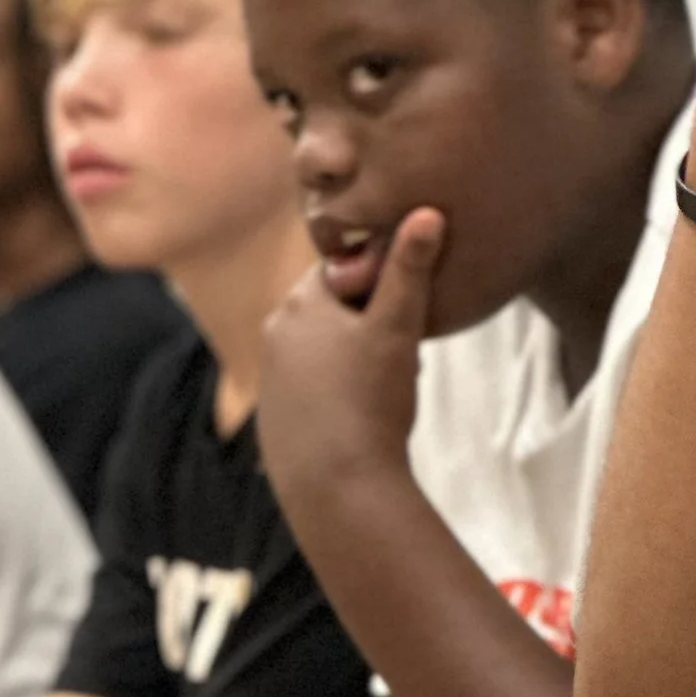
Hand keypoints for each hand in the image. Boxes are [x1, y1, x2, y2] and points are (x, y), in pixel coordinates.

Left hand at [257, 209, 444, 520]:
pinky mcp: (274, 416)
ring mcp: (270, 378)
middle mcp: (274, 333)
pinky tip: (364, 415)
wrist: (336, 486)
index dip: (382, 282)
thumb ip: (409, 270)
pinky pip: (313, 388)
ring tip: (388, 388)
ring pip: (323, 349)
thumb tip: (425, 211)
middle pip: (333, 308)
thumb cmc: (370, 400)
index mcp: (299, 303)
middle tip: (405, 351)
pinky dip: (338, 392)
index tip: (409, 308)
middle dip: (370, 321)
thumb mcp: (397, 329)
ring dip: (355, 357)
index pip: (344, 268)